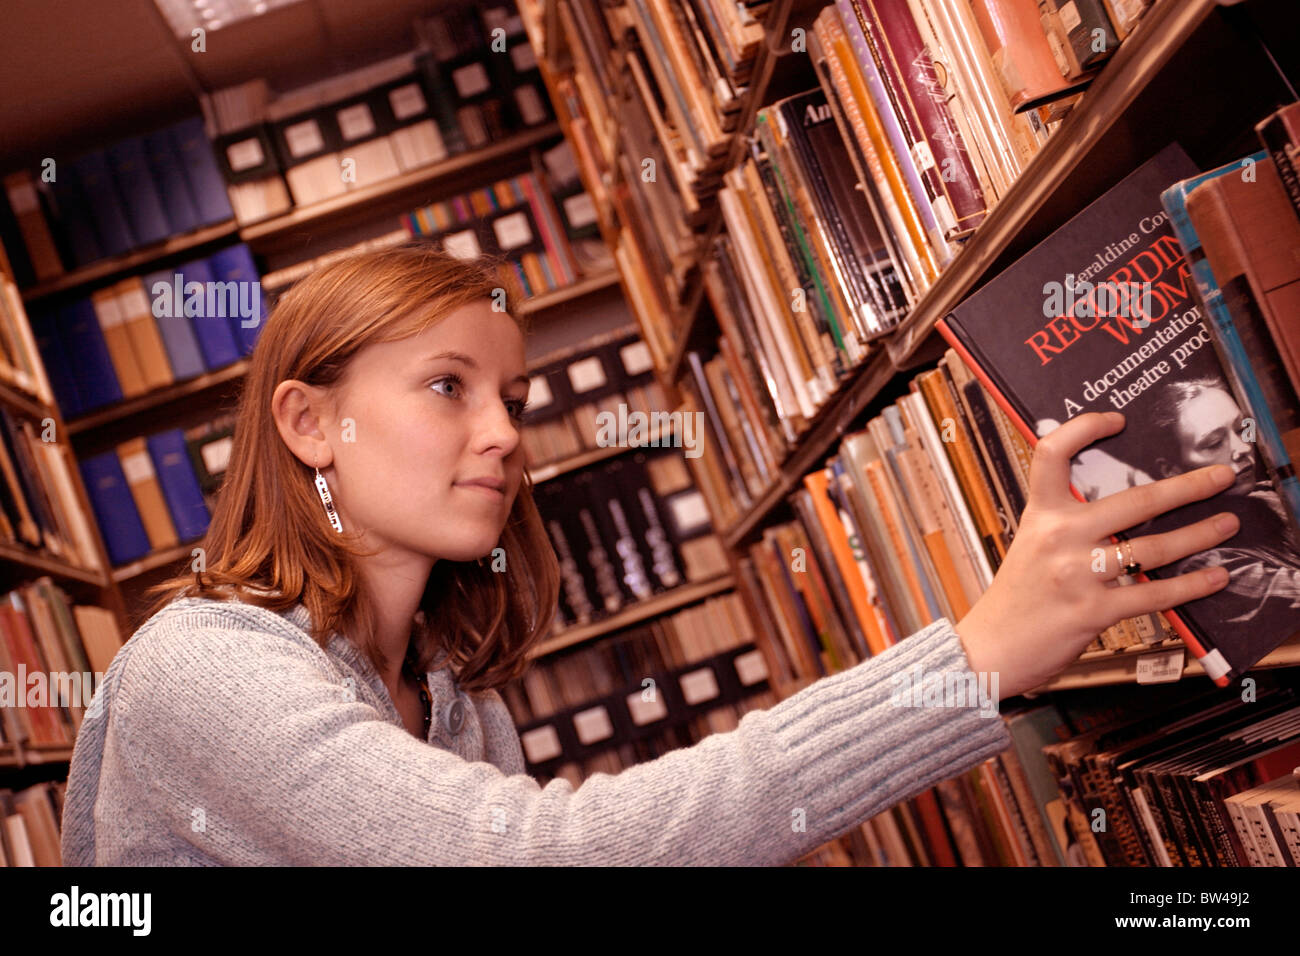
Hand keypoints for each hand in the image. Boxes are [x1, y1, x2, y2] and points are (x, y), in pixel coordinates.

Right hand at [955, 411, 1237, 698]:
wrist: (990, 647)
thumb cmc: (1016, 599)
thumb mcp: (1031, 546)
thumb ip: (1066, 525)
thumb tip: (1124, 511)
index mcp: (1040, 515)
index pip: (1052, 454)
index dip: (1083, 429)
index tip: (1118, 421)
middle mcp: (1058, 537)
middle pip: (1133, 501)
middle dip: (1187, 488)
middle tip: (1221, 476)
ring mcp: (1075, 574)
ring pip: (1151, 548)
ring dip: (1198, 534)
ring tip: (1226, 524)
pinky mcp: (1091, 611)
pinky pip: (1151, 594)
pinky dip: (1189, 586)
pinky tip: (1214, 578)